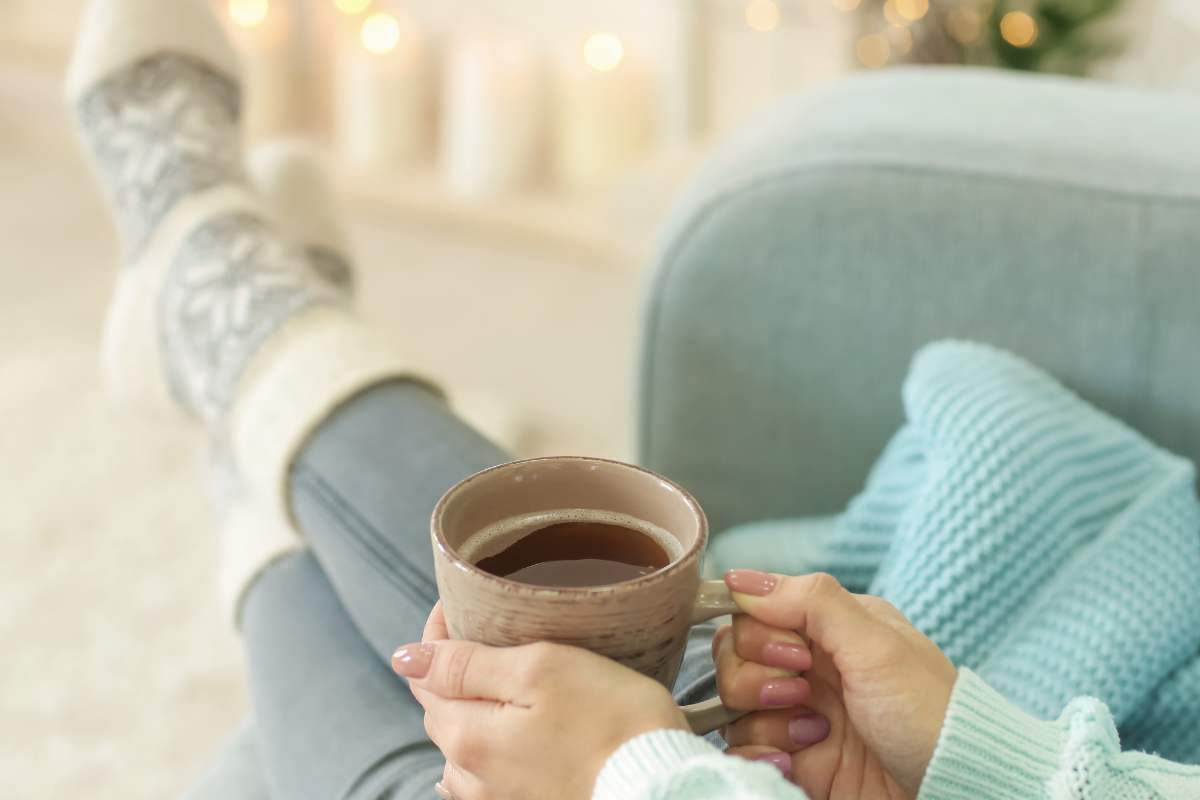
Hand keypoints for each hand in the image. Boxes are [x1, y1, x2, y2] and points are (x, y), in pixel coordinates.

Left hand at [393, 603, 688, 799]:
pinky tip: (524, 730)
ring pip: (465, 740)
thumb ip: (467, 664)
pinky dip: (498, 742)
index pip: (426, 671)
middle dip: (459, 665)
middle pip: (442, 706)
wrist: (662, 787)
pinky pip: (489, 771)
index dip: (441, 629)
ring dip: (479, 706)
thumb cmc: (612, 724)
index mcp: (464, 734)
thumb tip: (404, 656)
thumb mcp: (541, 670)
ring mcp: (496, 798)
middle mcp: (468, 775)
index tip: (467, 599)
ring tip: (519, 678)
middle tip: (500, 630)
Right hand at [718, 571, 956, 798]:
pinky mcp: (794, 760)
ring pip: (734, 704)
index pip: (755, 611)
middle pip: (734, 654)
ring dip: (764, 718)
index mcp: (829, 629)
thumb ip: (811, 602)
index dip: (759, 631)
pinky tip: (792, 762)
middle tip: (802, 693)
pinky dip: (756, 756)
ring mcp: (798, 715)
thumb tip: (740, 580)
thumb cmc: (929, 714)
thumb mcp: (877, 644)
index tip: (794, 653)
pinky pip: (742, 750)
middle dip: (756, 675)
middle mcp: (809, 667)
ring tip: (812, 732)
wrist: (955, 790)